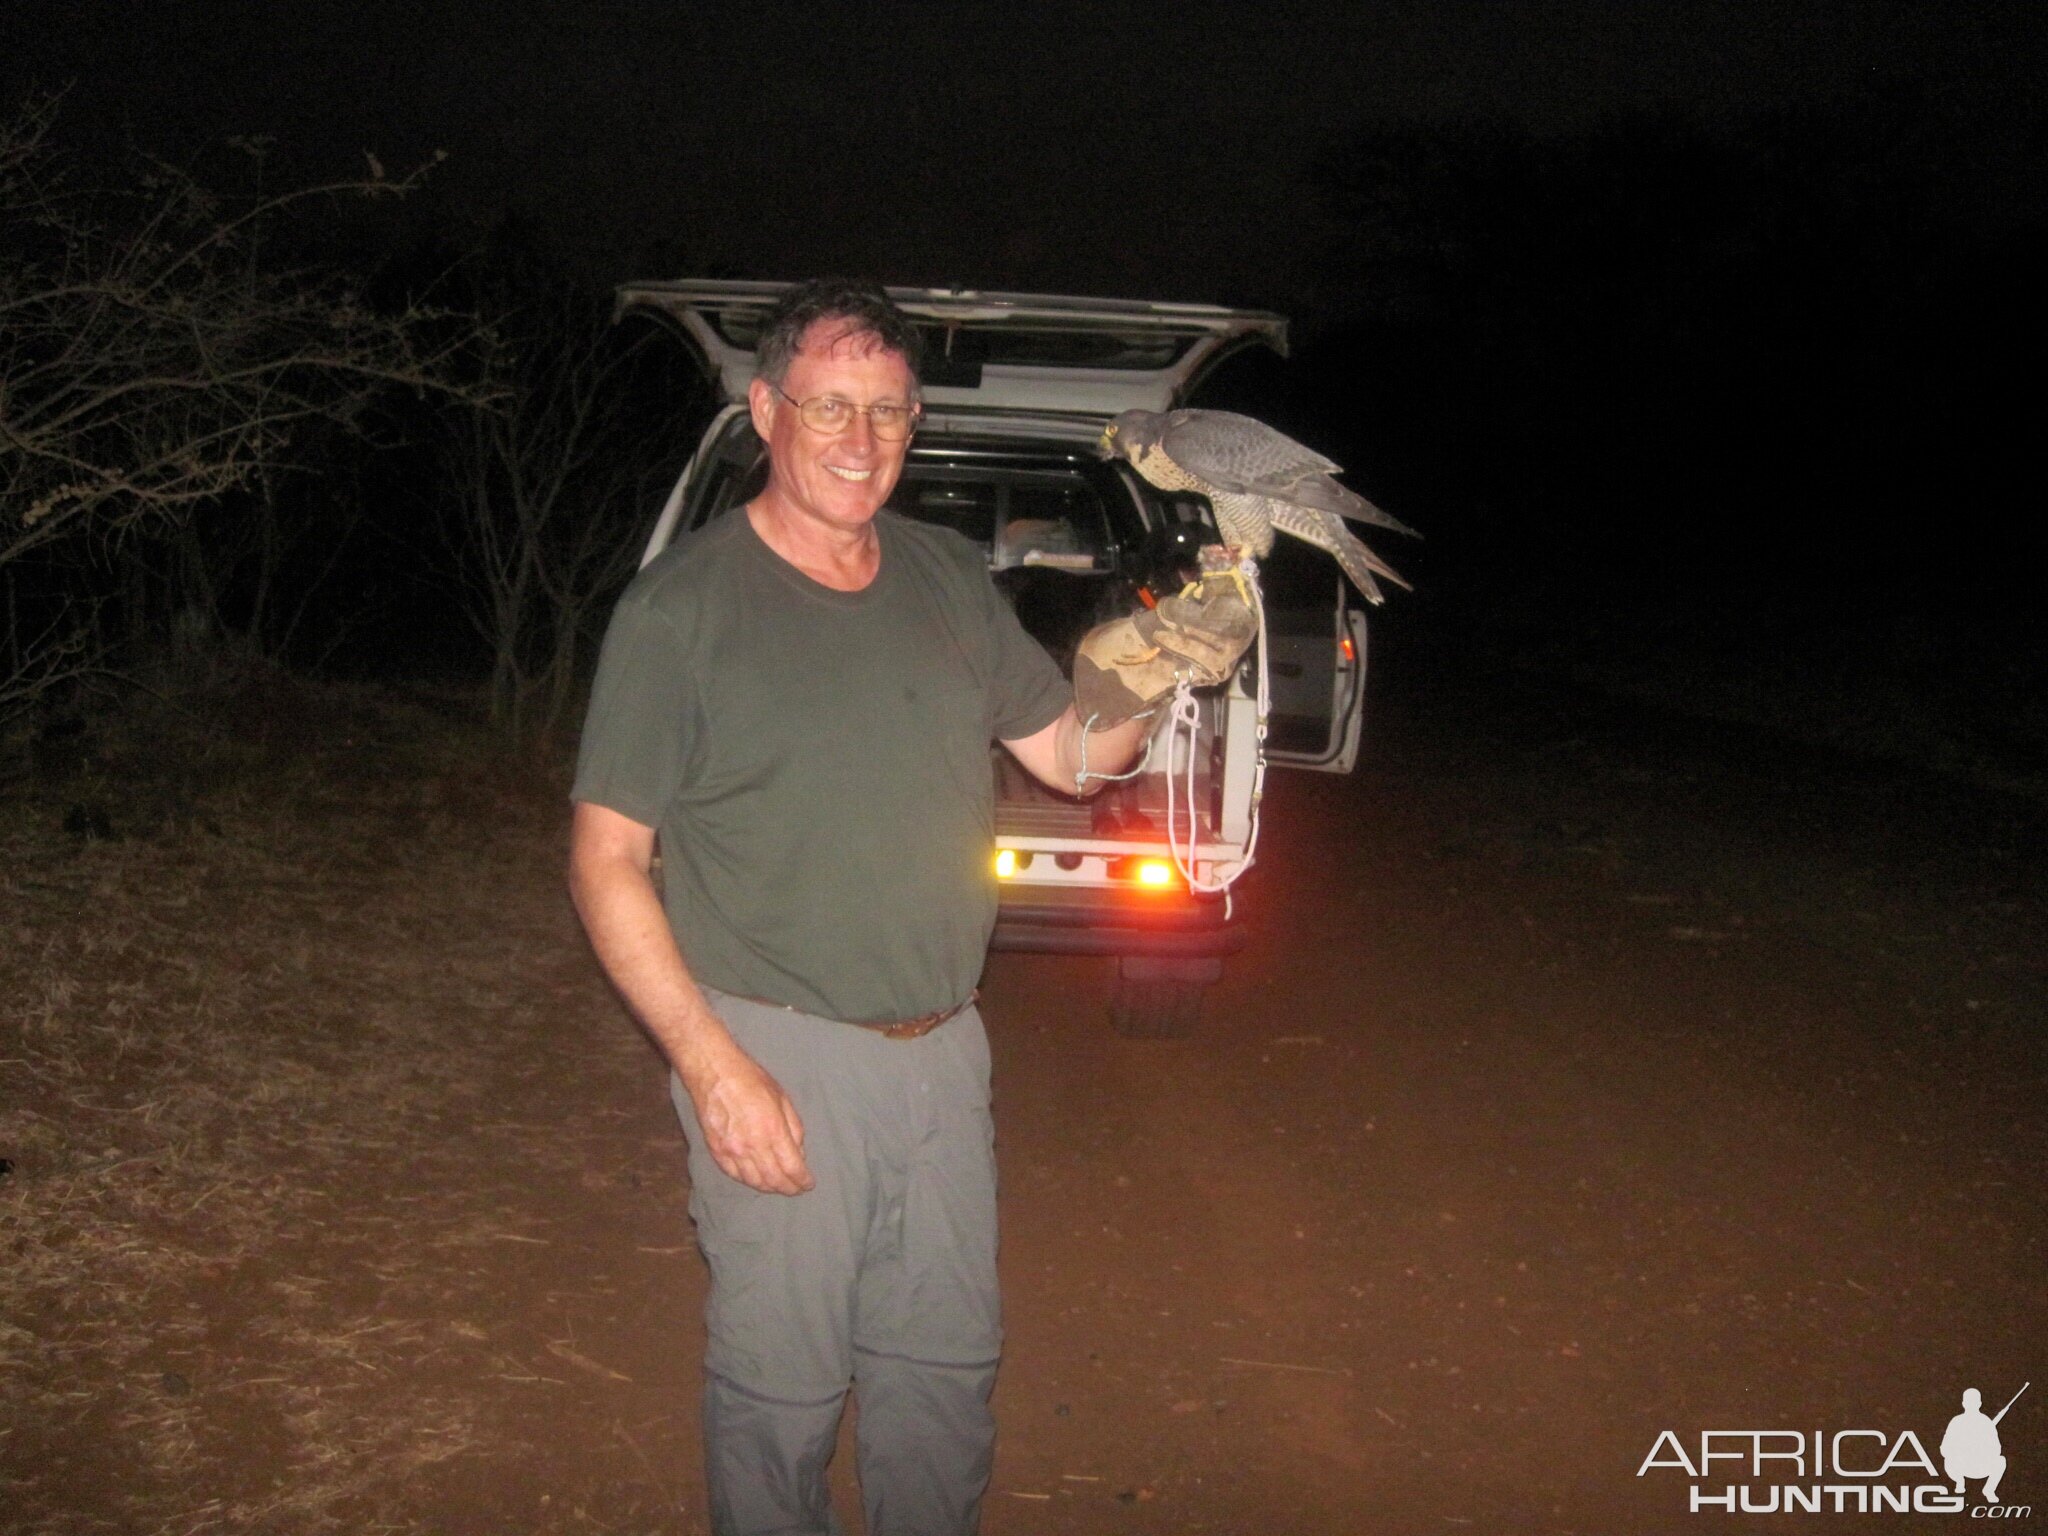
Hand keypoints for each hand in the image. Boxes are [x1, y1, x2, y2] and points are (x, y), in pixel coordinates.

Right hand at [687, 1045, 813, 1195]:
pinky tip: (756, 1179)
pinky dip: (748, 1181)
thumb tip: (799, 1152)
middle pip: (774, 1180)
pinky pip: (734, 1175)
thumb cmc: (751, 1080)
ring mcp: (732, 1150)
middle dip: (788, 1189)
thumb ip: (794, 1128)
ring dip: (769, 1188)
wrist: (714, 1073)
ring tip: (778, 1186)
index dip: (802, 1180)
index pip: (792, 1168)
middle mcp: (752, 1145)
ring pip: (754, 1182)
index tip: (808, 1184)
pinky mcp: (716, 1151)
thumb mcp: (782, 1098)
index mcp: (773, 1130)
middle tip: (796, 1189)